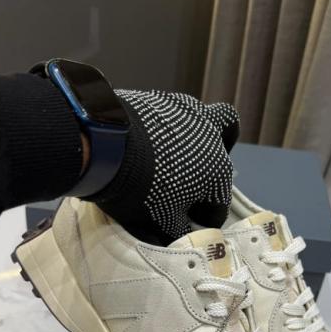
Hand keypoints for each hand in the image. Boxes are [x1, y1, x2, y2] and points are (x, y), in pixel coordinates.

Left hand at [91, 90, 239, 242]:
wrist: (104, 143)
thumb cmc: (141, 190)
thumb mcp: (161, 222)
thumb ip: (179, 230)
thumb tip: (183, 234)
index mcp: (217, 170)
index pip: (218, 205)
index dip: (204, 220)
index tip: (187, 224)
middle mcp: (210, 135)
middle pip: (226, 143)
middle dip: (215, 161)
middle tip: (193, 178)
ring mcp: (184, 111)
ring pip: (202, 118)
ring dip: (193, 137)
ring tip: (169, 154)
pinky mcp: (158, 97)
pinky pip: (170, 113)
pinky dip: (164, 128)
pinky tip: (145, 139)